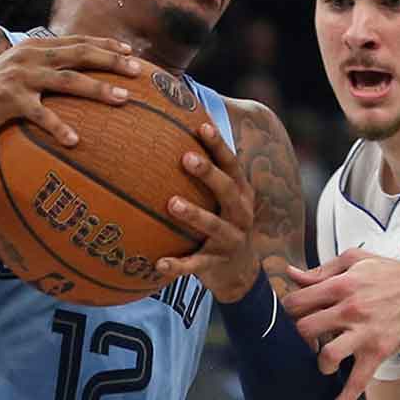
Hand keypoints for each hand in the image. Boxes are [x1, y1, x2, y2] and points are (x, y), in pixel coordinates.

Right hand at [0, 35, 139, 144]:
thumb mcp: (15, 75)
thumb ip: (40, 72)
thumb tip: (71, 78)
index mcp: (33, 47)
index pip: (76, 41)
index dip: (104, 45)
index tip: (130, 52)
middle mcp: (29, 57)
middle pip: (79, 54)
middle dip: (111, 61)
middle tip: (138, 70)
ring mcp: (19, 77)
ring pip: (68, 80)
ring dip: (98, 88)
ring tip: (123, 99)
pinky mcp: (8, 100)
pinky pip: (41, 114)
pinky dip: (59, 127)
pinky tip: (75, 142)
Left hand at [154, 121, 257, 300]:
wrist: (241, 273)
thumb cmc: (222, 222)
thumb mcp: (222, 199)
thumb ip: (208, 172)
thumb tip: (178, 127)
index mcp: (241, 193)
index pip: (231, 164)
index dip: (219, 145)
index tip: (202, 126)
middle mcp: (241, 214)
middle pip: (228, 190)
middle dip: (209, 173)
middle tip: (185, 158)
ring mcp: (230, 240)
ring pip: (214, 226)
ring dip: (195, 214)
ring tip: (172, 203)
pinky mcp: (216, 265)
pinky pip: (196, 265)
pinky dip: (179, 265)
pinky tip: (159, 264)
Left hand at [281, 249, 399, 399]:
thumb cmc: (392, 274)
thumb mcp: (355, 260)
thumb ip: (321, 270)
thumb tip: (291, 274)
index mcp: (340, 285)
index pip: (297, 302)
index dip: (288, 312)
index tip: (293, 319)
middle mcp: (350, 309)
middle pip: (304, 329)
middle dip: (298, 338)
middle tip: (305, 342)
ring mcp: (365, 333)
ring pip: (326, 355)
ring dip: (318, 363)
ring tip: (323, 362)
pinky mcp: (379, 352)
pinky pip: (358, 382)